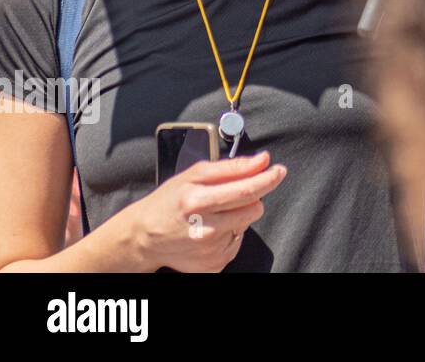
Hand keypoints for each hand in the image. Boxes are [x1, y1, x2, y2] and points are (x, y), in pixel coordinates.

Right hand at [118, 151, 285, 272]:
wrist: (145, 236)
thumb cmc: (169, 201)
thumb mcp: (194, 174)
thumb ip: (232, 167)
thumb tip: (263, 160)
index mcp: (197, 201)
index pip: (247, 190)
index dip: (269, 178)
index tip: (279, 170)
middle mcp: (204, 229)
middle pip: (253, 208)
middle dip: (251, 197)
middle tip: (230, 195)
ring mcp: (209, 250)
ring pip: (246, 224)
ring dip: (239, 215)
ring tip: (216, 213)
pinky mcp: (212, 264)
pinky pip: (237, 243)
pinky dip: (230, 233)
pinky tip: (211, 229)